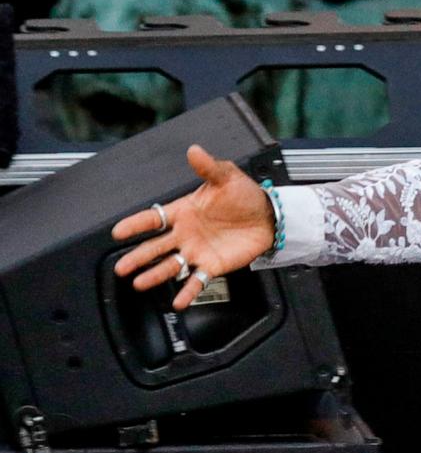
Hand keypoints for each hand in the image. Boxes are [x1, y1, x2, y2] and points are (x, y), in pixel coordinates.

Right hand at [112, 145, 276, 310]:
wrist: (269, 216)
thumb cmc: (246, 196)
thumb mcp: (227, 177)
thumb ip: (208, 167)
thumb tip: (194, 150)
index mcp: (184, 211)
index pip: (153, 218)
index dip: (135, 225)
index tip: (118, 232)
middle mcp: (186, 234)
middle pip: (155, 247)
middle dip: (137, 257)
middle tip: (121, 267)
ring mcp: (198, 251)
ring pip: (171, 266)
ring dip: (155, 275)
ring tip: (140, 283)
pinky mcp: (213, 265)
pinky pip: (196, 281)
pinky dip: (187, 292)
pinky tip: (177, 301)